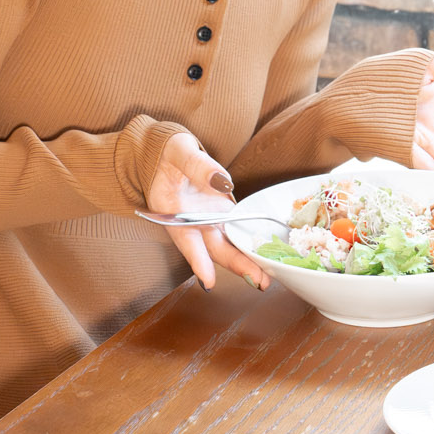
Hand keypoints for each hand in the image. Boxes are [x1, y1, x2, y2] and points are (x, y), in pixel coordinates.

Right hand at [146, 129, 267, 290]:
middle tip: (258, 281)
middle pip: (214, 249)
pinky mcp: (220, 216)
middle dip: (236, 267)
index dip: (198, 260)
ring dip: (245, 263)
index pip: (186, 239)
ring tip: (266, 279)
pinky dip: (249, 247)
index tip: (208, 280)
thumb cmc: (168, 152)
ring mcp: (207, 221)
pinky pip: (235, 234)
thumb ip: (199, 166)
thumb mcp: (180, 152)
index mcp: (173, 212)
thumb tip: (223, 182)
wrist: (167, 154)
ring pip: (227, 247)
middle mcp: (191, 223)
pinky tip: (266, 258)